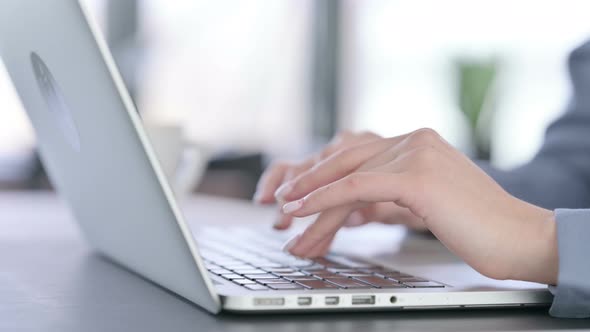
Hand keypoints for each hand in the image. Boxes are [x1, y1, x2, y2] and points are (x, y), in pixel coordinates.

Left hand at [280, 128, 557, 284]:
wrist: (518, 237)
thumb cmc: (474, 226)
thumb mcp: (421, 203)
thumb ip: (387, 196)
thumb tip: (352, 207)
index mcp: (415, 142)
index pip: (355, 152)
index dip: (320, 171)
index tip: (295, 192)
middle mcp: (413, 139)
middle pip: (345, 156)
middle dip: (307, 179)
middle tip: (278, 199)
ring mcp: (416, 153)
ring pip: (347, 172)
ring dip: (309, 195)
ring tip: (283, 209)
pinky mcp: (417, 176)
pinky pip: (357, 184)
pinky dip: (324, 197)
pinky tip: (302, 208)